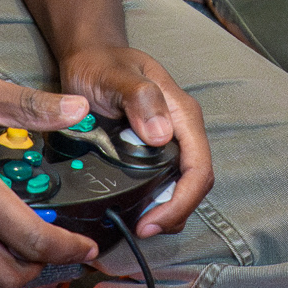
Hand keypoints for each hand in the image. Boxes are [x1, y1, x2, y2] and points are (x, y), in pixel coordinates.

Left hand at [58, 43, 212, 236]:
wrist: (89, 58)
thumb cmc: (101, 62)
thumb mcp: (114, 75)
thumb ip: (139, 98)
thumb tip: (161, 136)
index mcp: (181, 113)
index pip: (198, 168)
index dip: (181, 202)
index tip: (151, 222)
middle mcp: (180, 130)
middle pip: (194, 184)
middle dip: (174, 213)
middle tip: (141, 230)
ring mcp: (168, 142)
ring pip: (181, 187)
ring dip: (165, 212)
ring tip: (137, 224)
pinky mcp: (153, 152)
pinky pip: (164, 183)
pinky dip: (154, 203)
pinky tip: (134, 209)